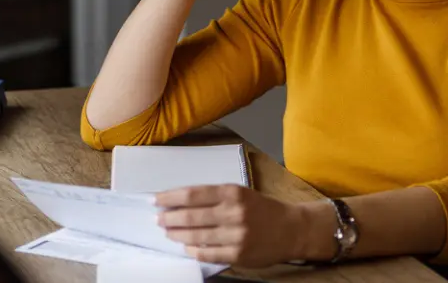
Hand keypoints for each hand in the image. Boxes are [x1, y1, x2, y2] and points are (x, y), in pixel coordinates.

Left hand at [156, 184, 300, 266]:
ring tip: (168, 232)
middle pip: (191, 216)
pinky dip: (193, 250)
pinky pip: (208, 253)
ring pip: (197, 236)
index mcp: (232, 193)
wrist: (291, 229)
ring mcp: (236, 235)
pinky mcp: (238, 254)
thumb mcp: (239, 194)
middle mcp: (234, 213)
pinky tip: (186, 247)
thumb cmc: (261, 209)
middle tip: (158, 219)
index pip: (192, 194)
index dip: (170, 198)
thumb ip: (213, 197)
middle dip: (169, 218)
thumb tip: (178, 202)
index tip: (155, 200)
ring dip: (177, 235)